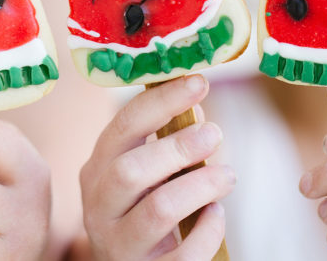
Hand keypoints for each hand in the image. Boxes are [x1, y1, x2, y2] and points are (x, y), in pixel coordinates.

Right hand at [80, 75, 233, 260]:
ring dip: (201, 186)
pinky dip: (208, 231)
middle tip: (215, 134)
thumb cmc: (141, 212)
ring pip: (158, 210)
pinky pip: (183, 254)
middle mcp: (98, 206)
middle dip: (177, 147)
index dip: (160, 101)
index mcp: (97, 171)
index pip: (122, 127)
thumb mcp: (142, 176)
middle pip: (130, 170)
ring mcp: (118, 243)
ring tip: (228, 176)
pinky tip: (217, 216)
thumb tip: (194, 102)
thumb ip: (161, 143)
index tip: (197, 82)